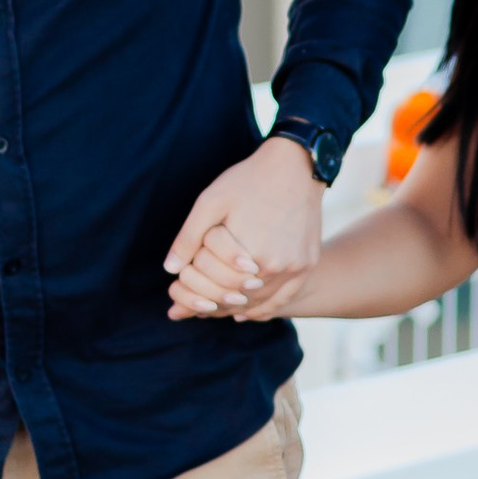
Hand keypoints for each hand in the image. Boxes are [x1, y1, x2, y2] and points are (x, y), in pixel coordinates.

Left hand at [165, 137, 325, 324]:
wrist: (296, 166)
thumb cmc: (248, 181)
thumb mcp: (210, 202)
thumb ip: (188, 238)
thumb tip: (170, 269)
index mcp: (247, 251)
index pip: (213, 285)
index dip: (193, 291)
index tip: (178, 297)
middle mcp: (274, 265)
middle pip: (235, 298)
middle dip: (210, 304)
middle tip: (194, 310)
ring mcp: (295, 267)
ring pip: (259, 302)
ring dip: (234, 310)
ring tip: (215, 311)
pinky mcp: (307, 264)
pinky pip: (284, 299)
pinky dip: (263, 310)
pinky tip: (246, 312)